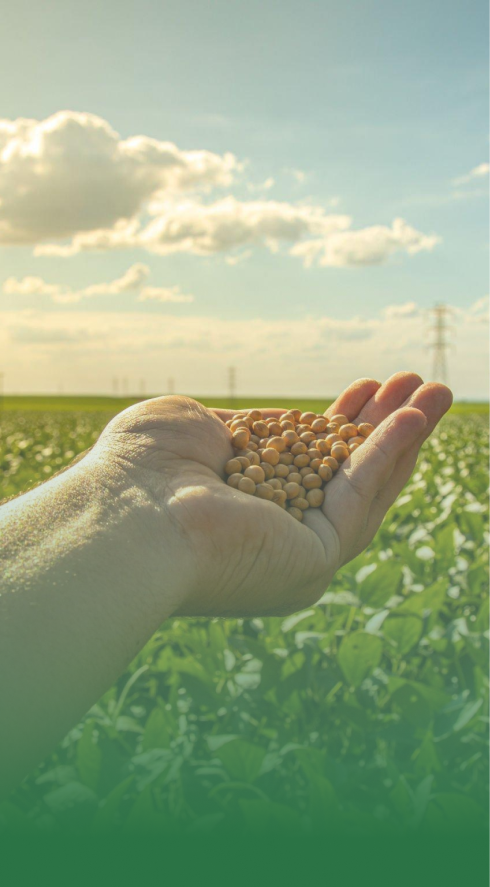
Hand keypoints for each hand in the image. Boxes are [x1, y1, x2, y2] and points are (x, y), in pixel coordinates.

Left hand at [94, 372, 451, 616]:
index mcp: (243, 503)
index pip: (305, 463)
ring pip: (364, 490)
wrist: (126, 512)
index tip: (365, 390)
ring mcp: (295, 552)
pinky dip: (388, 457)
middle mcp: (273, 533)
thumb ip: (241, 431)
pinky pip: (360, 503)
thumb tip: (262, 432)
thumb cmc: (141, 465)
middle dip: (384, 429)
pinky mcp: (313, 563)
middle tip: (419, 387)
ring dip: (403, 439)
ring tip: (436, 394)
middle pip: (345, 476)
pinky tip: (412, 418)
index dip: (340, 425)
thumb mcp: (193, 427)